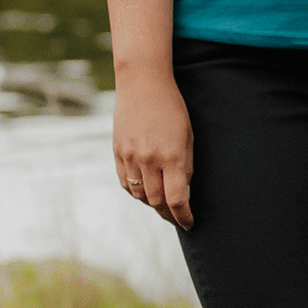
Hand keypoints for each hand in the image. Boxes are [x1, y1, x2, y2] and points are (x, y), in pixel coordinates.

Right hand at [114, 74, 194, 225]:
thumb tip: (183, 191)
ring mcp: (130, 157)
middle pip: (157, 201)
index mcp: (171, 156)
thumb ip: (185, 166)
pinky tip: (145, 193)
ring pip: (139, 195)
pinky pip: (126, 183)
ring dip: (152, 205)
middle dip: (169, 215)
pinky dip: (135, 193)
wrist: (143, 84)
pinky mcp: (118, 152)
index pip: (177, 199)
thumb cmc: (172, 108)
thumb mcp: (188, 136)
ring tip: (163, 206)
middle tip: (177, 219)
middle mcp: (148, 160)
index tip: (189, 223)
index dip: (183, 216)